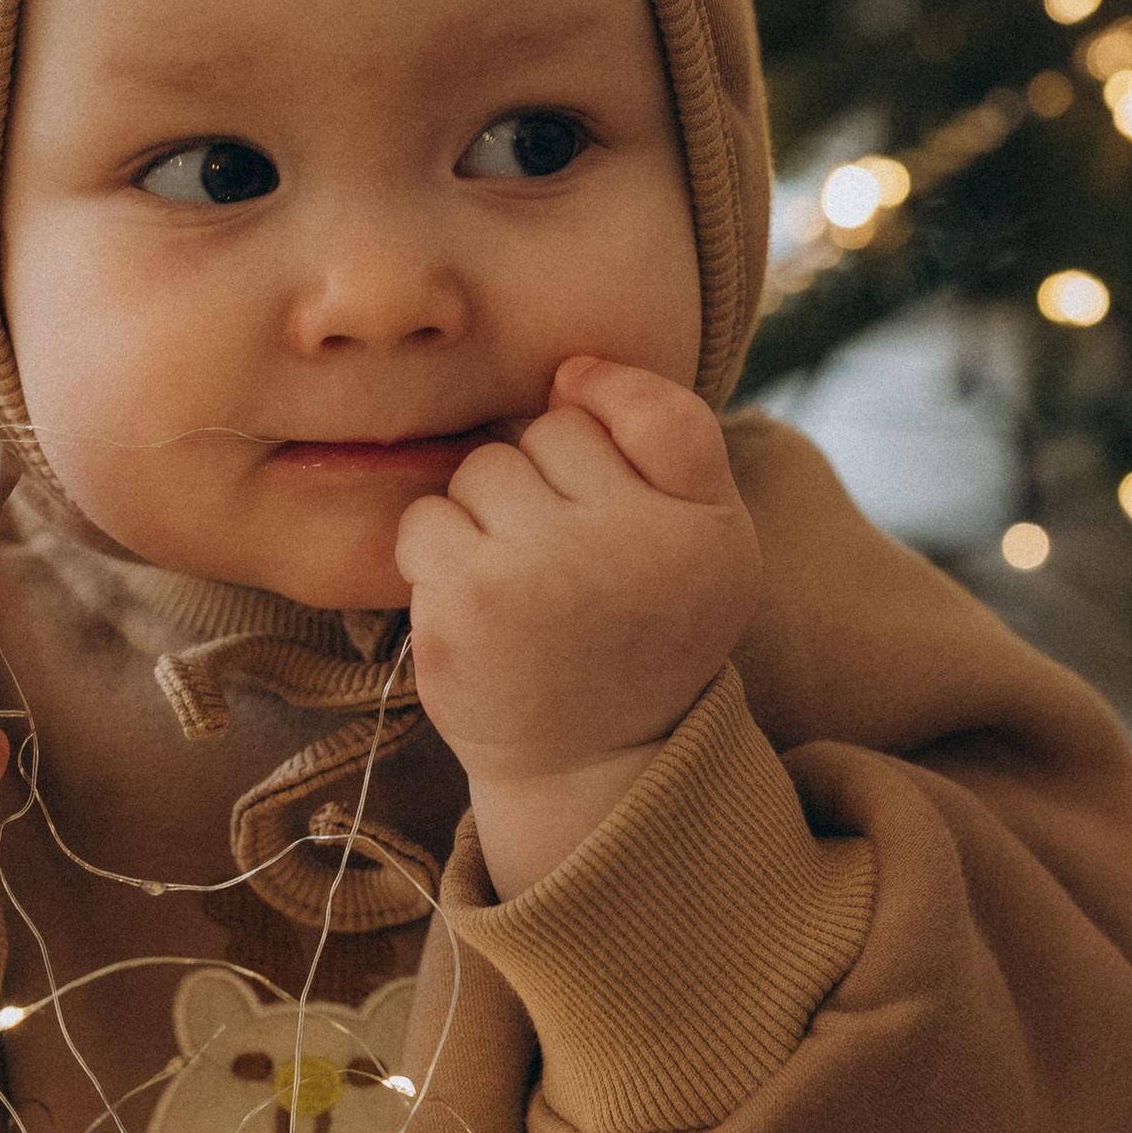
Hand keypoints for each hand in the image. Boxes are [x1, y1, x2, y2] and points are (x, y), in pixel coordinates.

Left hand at [393, 360, 759, 897]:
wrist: (588, 763)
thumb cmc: (645, 628)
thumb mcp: (706, 538)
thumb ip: (669, 435)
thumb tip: (570, 370)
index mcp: (703, 527)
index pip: (649, 408)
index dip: (611, 416)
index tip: (605, 473)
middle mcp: (629, 545)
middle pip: (551, 432)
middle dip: (548, 481)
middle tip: (571, 564)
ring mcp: (540, 575)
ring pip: (482, 468)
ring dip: (488, 515)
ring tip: (523, 585)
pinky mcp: (463, 608)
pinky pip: (425, 520)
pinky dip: (438, 553)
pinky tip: (477, 605)